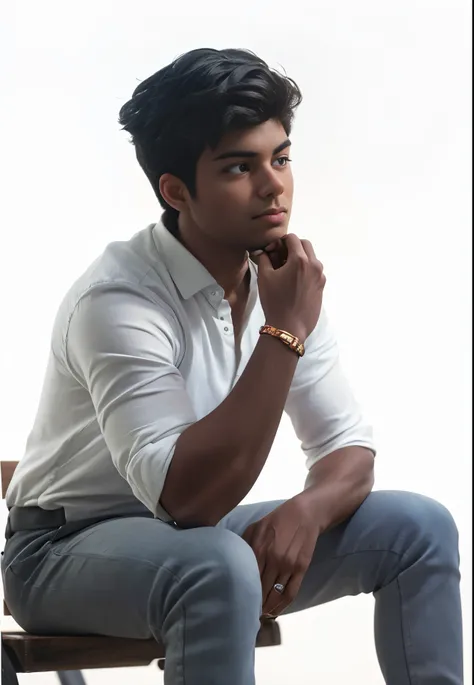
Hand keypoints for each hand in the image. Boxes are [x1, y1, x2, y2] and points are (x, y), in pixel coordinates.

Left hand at [241, 496, 320, 617]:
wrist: (304, 514)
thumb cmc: (277, 519)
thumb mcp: (256, 527)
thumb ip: (243, 544)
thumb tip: (231, 561)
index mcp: (259, 549)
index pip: (247, 579)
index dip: (242, 593)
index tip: (236, 602)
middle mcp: (273, 560)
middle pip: (260, 590)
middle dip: (253, 604)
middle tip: (246, 613)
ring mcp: (288, 566)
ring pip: (275, 595)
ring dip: (267, 608)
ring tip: (259, 616)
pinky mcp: (301, 569)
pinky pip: (291, 593)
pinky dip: (282, 606)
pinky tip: (275, 611)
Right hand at [253, 234, 325, 342]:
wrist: (289, 327)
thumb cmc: (275, 301)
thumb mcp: (264, 277)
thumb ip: (264, 258)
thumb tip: (265, 251)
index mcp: (300, 259)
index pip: (292, 238)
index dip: (280, 241)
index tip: (272, 250)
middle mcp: (314, 265)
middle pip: (305, 245)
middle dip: (292, 246)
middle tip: (280, 257)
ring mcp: (320, 276)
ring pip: (311, 258)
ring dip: (300, 258)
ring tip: (287, 271)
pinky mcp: (322, 287)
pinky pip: (314, 271)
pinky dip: (305, 270)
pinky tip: (294, 283)